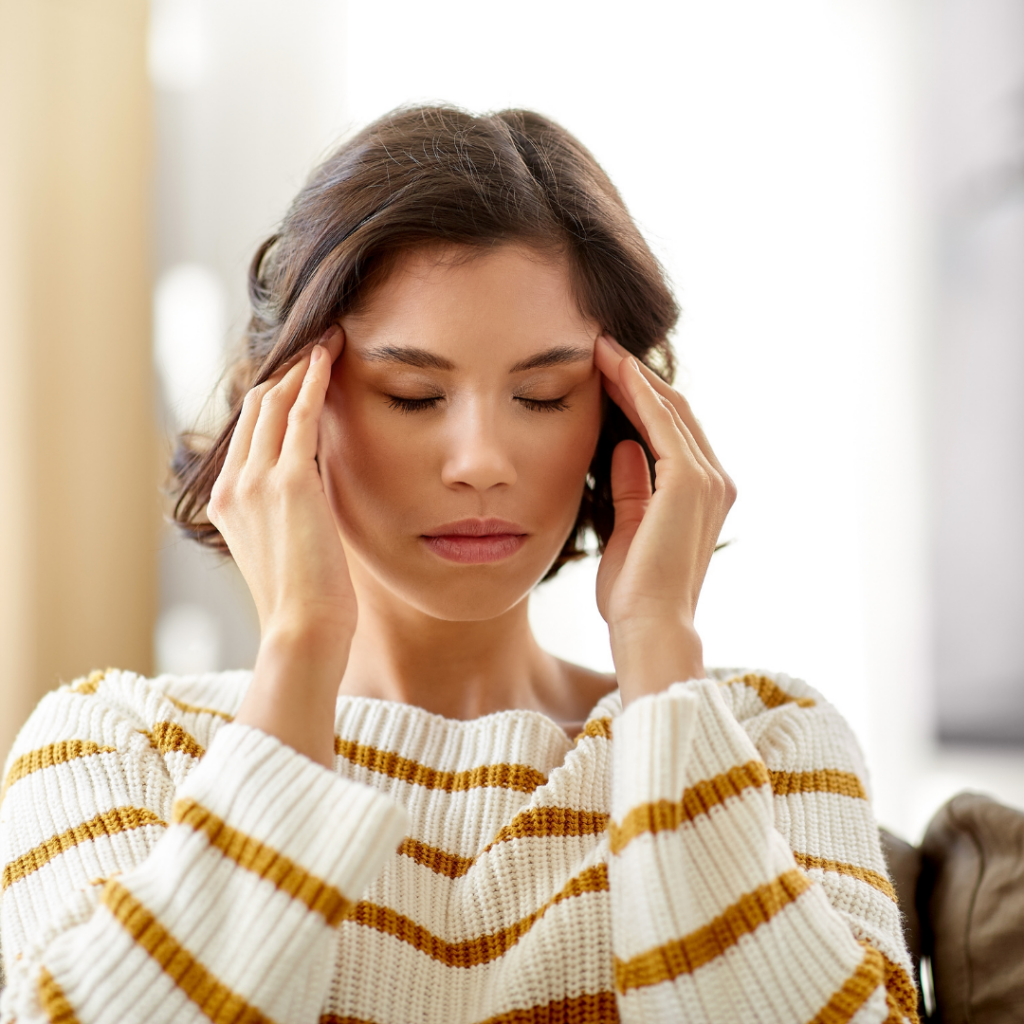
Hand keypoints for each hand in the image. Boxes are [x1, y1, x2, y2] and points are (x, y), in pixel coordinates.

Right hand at [208, 326, 351, 765]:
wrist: (302, 633)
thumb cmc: (306, 603)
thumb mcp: (290, 548)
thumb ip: (294, 512)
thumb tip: (318, 493)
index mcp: (228, 501)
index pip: (250, 432)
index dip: (274, 396)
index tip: (301, 371)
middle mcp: (233, 484)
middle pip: (257, 408)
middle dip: (286, 371)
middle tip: (316, 340)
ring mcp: (255, 482)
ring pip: (274, 403)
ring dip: (302, 366)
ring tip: (327, 337)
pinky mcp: (289, 483)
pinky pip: (299, 416)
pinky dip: (313, 381)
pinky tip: (330, 356)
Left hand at [594, 334, 735, 704]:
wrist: (648, 627)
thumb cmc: (634, 593)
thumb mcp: (627, 529)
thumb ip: (631, 487)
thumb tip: (623, 447)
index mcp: (701, 496)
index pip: (670, 432)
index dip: (639, 398)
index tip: (604, 373)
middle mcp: (714, 482)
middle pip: (675, 412)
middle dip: (637, 378)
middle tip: (600, 349)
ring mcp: (707, 480)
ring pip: (670, 409)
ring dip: (634, 376)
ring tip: (601, 350)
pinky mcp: (689, 482)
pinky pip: (663, 423)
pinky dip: (639, 392)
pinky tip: (614, 370)